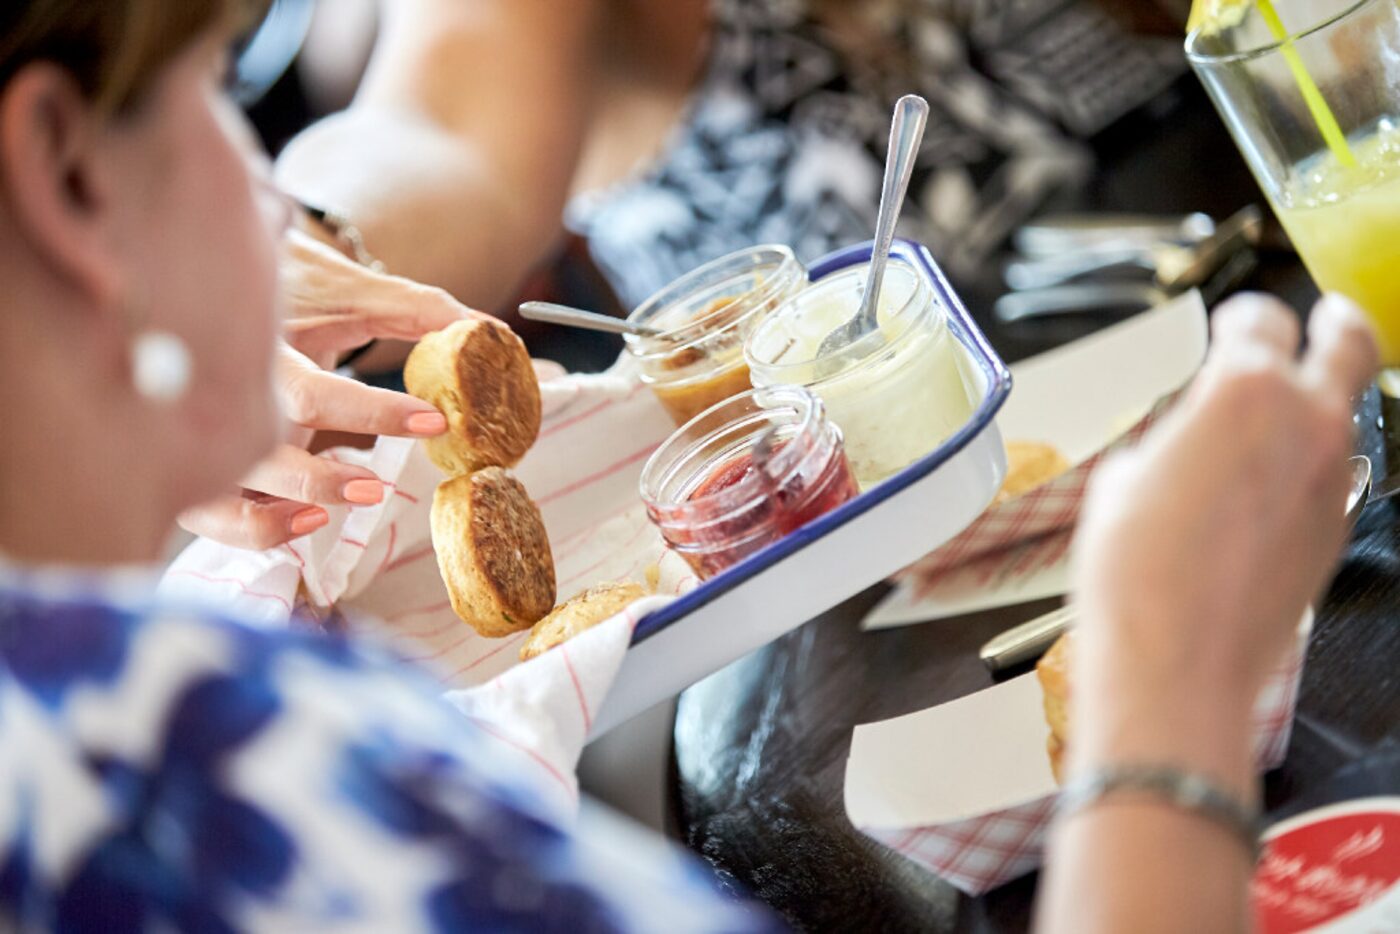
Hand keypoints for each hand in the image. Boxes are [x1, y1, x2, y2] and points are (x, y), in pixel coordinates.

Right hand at [178, 232, 489, 549]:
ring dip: (271, 520)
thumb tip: (488, 333)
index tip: (435, 420)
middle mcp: (223, 395)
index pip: (314, 394)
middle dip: (314, 480)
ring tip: (326, 515)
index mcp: (263, 349)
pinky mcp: (203, 465)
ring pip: (219, 500)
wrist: (221, 270)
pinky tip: (305, 520)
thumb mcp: (354, 291)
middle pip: (254, 454)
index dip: (375, 414)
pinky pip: (214, 518)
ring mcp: (204, 434)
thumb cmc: (296, 285)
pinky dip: (252, 530)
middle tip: (376, 488)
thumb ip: (420, 312)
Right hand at [1071, 293, 1375, 748]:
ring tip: (1284, 415)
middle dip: (1335, 324)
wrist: (1177, 663)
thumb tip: (1179, 446)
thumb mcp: (1120, 482)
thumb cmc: (1137, 574)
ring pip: (1345, 415)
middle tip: (1326, 318)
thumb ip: (1167, 441)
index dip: (1240, 318)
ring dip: (1319, 405)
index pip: (1259, 322)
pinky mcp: (1335, 531)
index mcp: (1245, 390)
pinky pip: (1332, 476)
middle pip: (1350, 344)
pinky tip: (1267, 487)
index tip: (1233, 324)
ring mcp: (1332, 479)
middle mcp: (1305, 423)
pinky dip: (1309, 467)